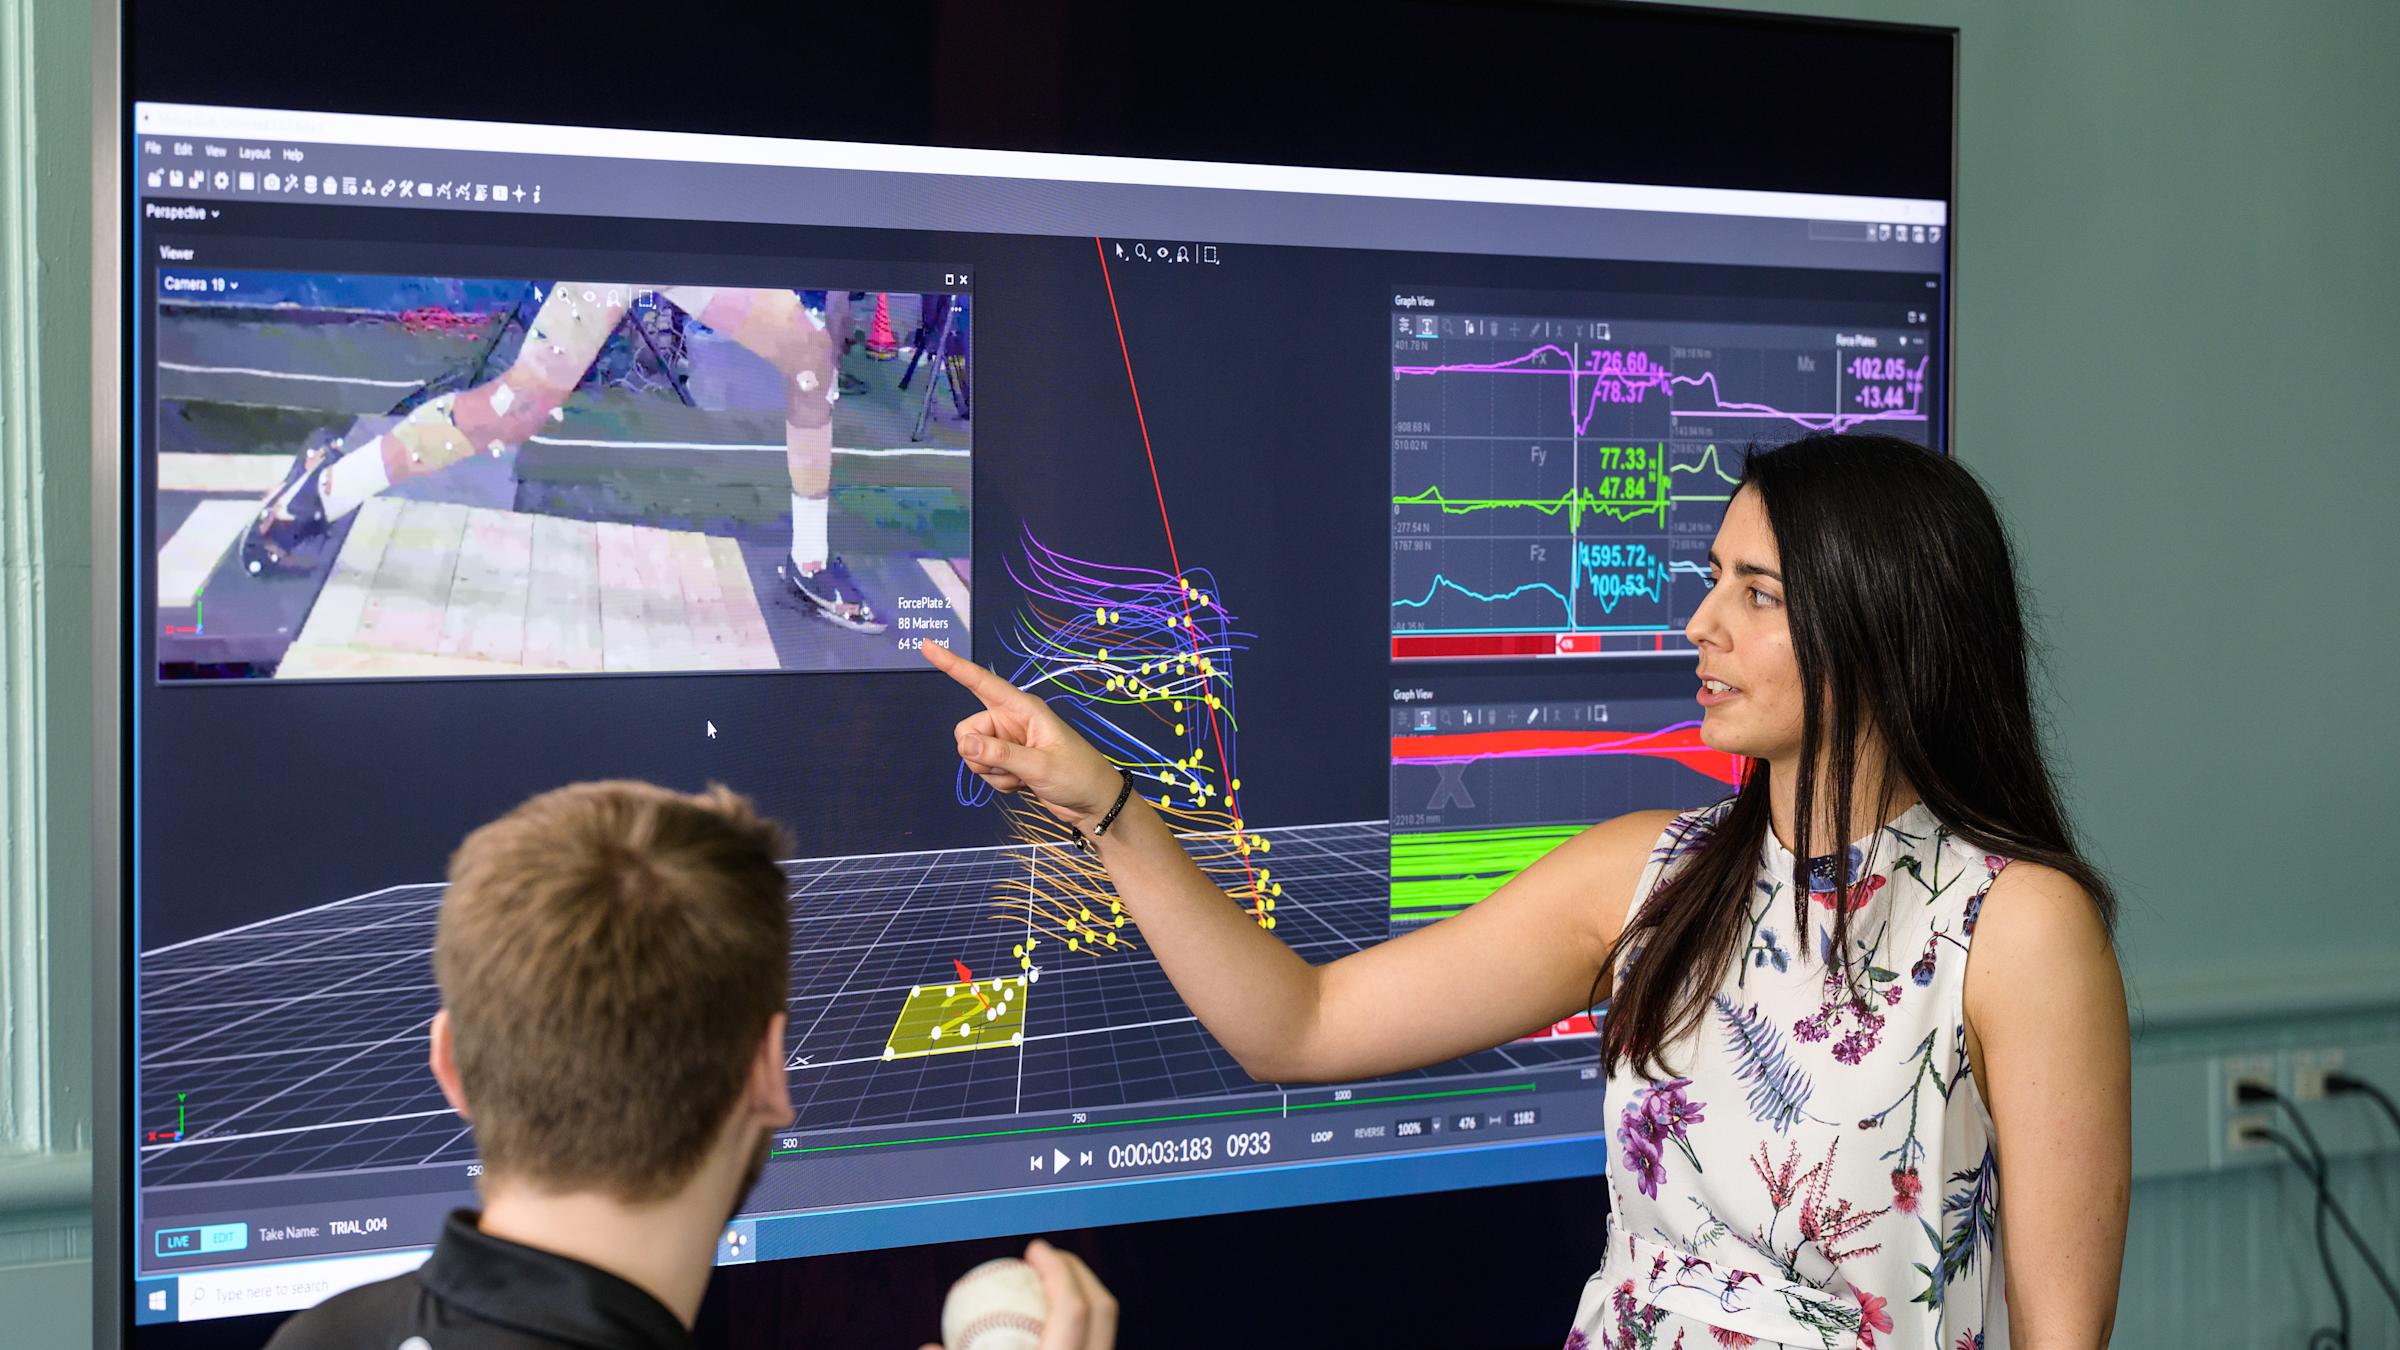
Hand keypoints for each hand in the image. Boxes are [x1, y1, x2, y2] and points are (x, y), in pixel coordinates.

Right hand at [917, 1239, 1117, 1349]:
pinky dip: (1084, 1321)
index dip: (1057, 1270)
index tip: (1036, 1249)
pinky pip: (1101, 1341)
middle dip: (1077, 1271)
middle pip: (1103, 1306)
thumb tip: (929, 1346)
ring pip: (1107, 1325)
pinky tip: (1055, 1318)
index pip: (1073, 1308)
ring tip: (1052, 1281)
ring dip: (1084, 1293)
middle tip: (1047, 1256)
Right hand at [921, 641, 1124, 830]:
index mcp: (1023, 708)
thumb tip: (964, 743)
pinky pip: (984, 769)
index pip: (980, 682)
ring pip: (972, 753)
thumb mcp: (1040, 765)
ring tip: (1022, 777)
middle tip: (1009, 768)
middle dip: (979, 754)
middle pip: (968, 730)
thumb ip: (1000, 755)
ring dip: (992, 772)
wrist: (1093, 803)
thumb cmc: (1077, 775)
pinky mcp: (1008, 762)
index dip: (952, 664)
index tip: (927, 646)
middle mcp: (1011, 720)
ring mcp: (1008, 742)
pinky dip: (998, 782)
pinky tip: (1022, 785)